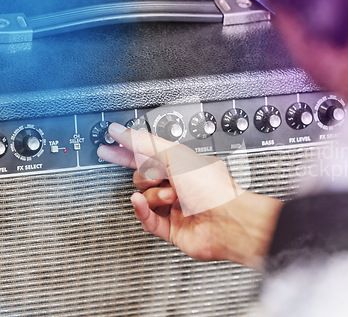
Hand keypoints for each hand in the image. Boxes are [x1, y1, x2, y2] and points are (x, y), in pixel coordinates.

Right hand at [97, 123, 282, 268]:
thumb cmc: (212, 187)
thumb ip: (145, 143)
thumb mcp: (175, 155)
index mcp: (183, 164)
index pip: (147, 153)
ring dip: (154, 195)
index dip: (126, 150)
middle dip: (147, 176)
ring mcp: (175, 206)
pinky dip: (143, 210)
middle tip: (158, 177)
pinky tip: (143, 204)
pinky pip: (147, 219)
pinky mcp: (171, 228)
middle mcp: (179, 184)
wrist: (227, 221)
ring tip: (172, 196)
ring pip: (144, 198)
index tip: (108, 146)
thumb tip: (122, 131)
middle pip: (142, 177)